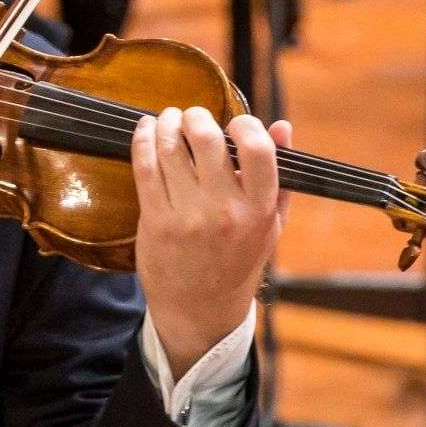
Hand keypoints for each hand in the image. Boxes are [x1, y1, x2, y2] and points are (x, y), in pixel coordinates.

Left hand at [132, 106, 289, 379]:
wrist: (200, 310)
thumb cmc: (237, 262)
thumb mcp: (269, 225)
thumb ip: (280, 176)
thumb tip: (282, 126)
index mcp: (258, 210)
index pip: (256, 148)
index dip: (243, 124)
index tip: (233, 123)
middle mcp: (224, 211)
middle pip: (206, 140)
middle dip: (197, 117)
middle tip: (192, 116)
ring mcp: (187, 217)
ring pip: (171, 149)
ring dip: (167, 123)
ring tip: (169, 120)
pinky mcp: (155, 221)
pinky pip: (145, 168)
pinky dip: (144, 140)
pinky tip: (147, 130)